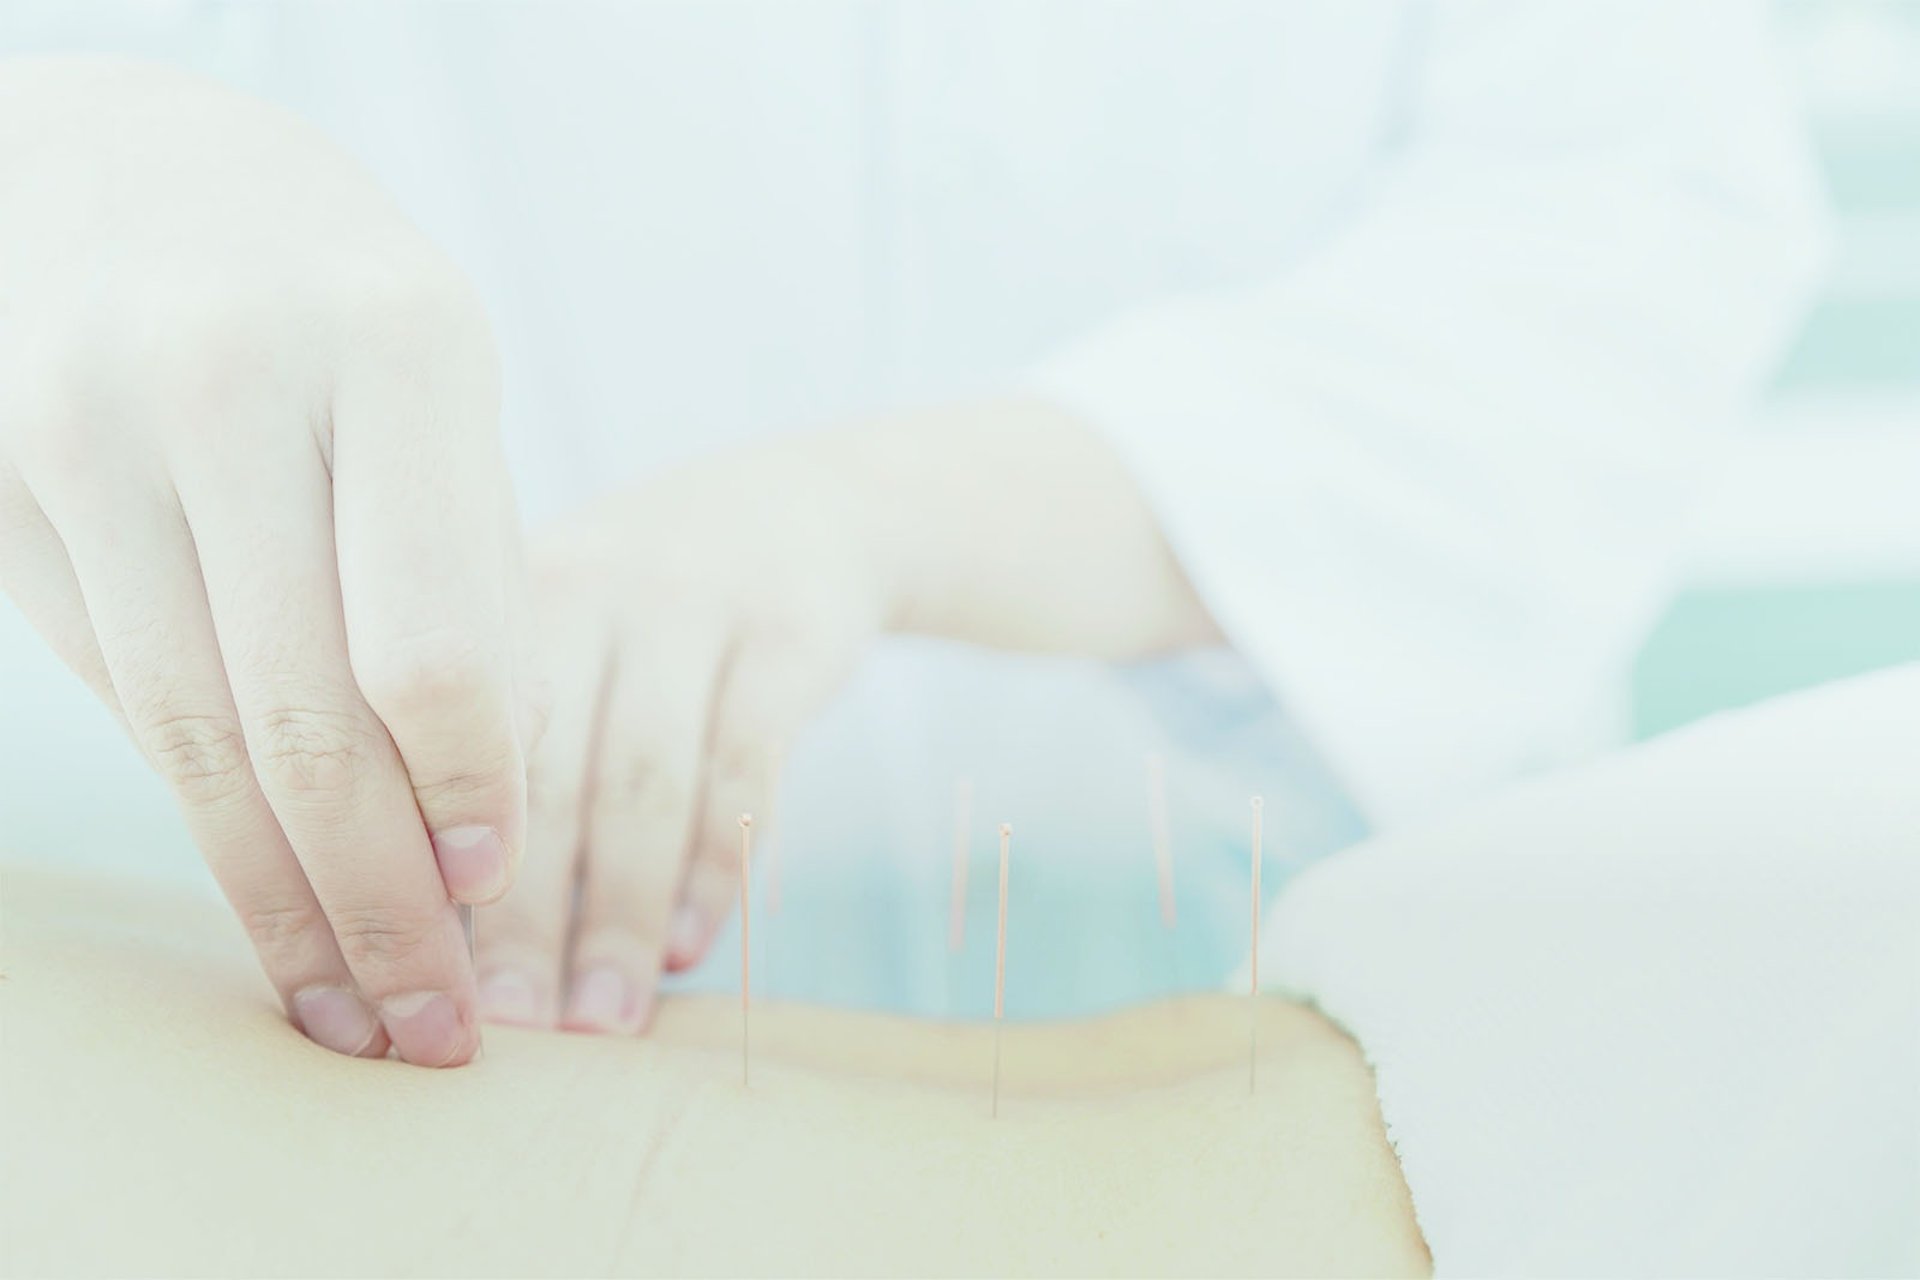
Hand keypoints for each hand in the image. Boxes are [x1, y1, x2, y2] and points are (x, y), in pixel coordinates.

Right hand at [0, 59, 534, 1064]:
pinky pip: (111, 682)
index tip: (496, 889)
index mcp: (397, 347)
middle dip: (376, 897)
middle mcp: (232, 381)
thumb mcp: (441, 394)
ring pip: (190, 723)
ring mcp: (88, 425)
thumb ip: (466, 577)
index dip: (465, 792)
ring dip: (275, 890)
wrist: (118, 168)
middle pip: (303, 712)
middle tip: (430, 1022)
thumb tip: (479, 812)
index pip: (433, 638)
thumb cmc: (329, 306)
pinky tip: (255, 883)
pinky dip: (196, 802)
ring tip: (346, 1001)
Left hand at [477, 440, 884, 1031]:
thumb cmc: (642, 619)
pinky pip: (745, 763)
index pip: (440, 748)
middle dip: (524, 917)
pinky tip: (693, 944)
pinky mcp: (786, 631)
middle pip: (543, 774)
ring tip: (605, 1019)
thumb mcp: (555, 637)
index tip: (421, 984)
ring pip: (644, 780)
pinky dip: (717, 865)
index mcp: (493, 597)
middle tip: (512, 1029)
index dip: (427, 872)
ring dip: (623, 914)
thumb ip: (495, 749)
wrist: (804, 511)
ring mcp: (689, 604)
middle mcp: (583, 587)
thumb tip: (433, 942)